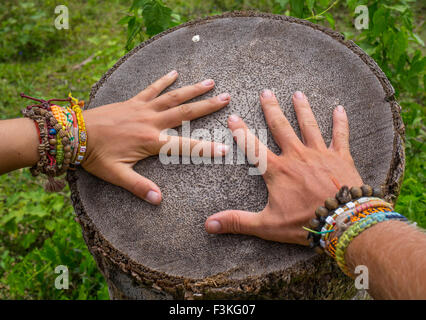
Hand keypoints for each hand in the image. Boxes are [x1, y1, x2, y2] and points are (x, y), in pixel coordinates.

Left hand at [82, 70, 230, 204]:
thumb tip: (159, 200)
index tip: (224, 148)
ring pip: (173, 97)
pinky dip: (163, 81)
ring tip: (210, 82)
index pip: (184, 146)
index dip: (205, 148)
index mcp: (150, 142)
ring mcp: (142, 109)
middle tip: (227, 98)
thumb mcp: (117, 175)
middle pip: (185, 113)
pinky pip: (151, 89)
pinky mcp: (133, 102)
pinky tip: (174, 73)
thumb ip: (139, 187)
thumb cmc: (95, 156)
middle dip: (208, 106)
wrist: (73, 134)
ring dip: (192, 90)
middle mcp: (151, 122)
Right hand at [204, 90, 362, 244]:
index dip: (241, 131)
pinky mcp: (341, 158)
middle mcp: (297, 156)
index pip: (253, 147)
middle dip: (272, 109)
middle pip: (281, 127)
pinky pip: (340, 135)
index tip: (232, 117)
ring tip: (297, 94)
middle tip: (266, 92)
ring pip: (308, 125)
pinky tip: (339, 109)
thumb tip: (209, 224)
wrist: (342, 222)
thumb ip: (238, 221)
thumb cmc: (304, 223)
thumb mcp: (266, 225)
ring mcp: (320, 154)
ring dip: (302, 109)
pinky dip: (340, 122)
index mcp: (278, 170)